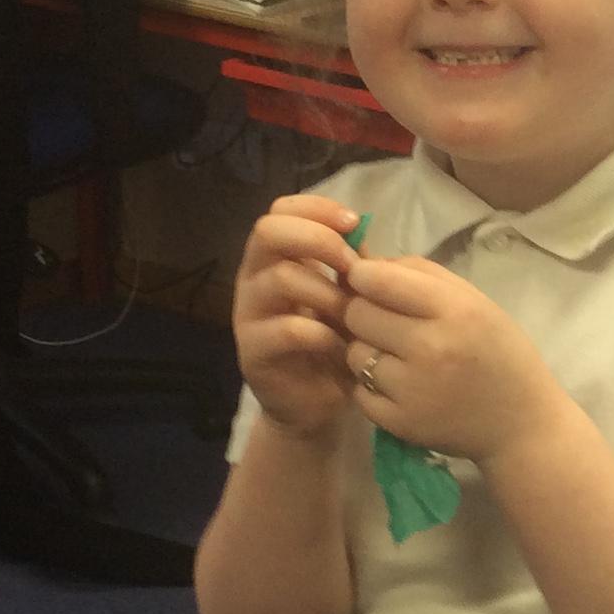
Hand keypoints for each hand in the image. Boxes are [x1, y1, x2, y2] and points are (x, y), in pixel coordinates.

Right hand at [231, 194, 361, 439]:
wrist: (314, 405)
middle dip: (317, 239)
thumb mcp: (347, 298)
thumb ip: (351, 265)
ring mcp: (248, 315)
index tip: (355, 222)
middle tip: (351, 264)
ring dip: (327, 291)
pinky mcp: (253, 352)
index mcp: (274, 258)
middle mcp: (254, 279)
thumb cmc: (332, 344)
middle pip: (267, 231)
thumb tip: (365, 230)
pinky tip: (343, 347)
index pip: (281, 210)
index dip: (317, 208)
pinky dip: (323, 334)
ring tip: (353, 312)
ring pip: (279, 277)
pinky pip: (287, 329)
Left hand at [342, 255, 564, 461]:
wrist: (522, 424)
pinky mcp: (399, 422)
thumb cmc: (500, 353)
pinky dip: (372, 387)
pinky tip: (399, 386)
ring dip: (367, 350)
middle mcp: (430, 348)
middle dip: (363, 311)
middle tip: (385, 322)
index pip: (378, 280)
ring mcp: (412, 389)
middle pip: (357, 314)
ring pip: (354, 353)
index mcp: (455, 311)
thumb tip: (364, 261)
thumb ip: (420, 274)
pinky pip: (359, 391)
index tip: (366, 280)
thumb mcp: (475, 301)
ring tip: (396, 357)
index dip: (362, 275)